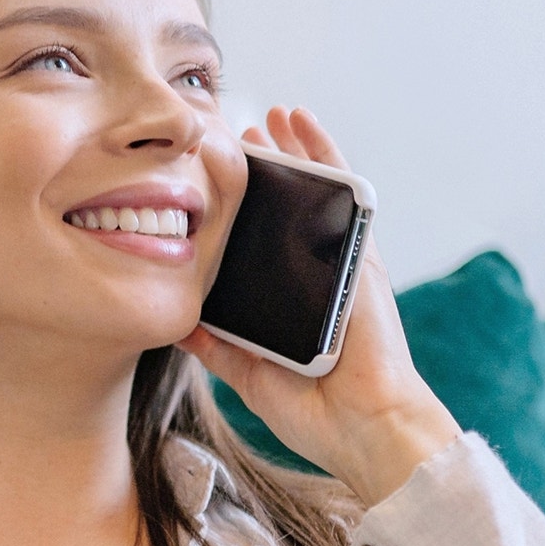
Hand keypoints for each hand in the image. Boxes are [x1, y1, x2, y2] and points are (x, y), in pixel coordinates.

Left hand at [177, 107, 460, 507]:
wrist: (366, 431)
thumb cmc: (318, 412)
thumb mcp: (249, 374)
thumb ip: (219, 347)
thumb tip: (179, 324)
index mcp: (299, 300)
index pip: (274, 242)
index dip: (250, 207)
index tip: (222, 179)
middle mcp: (325, 276)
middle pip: (298, 208)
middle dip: (273, 167)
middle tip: (240, 130)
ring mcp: (347, 263)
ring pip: (321, 191)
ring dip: (299, 148)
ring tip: (274, 114)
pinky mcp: (362, 258)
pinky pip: (342, 194)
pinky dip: (324, 155)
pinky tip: (303, 125)